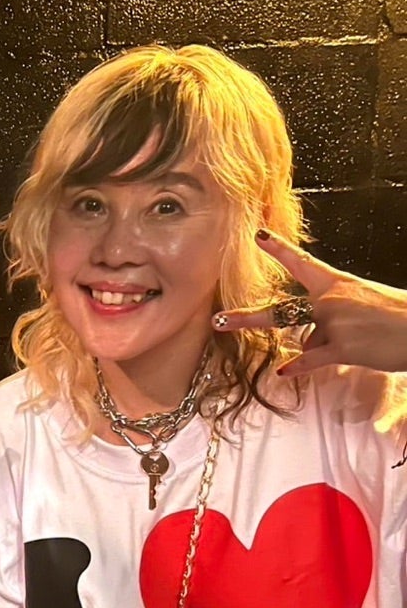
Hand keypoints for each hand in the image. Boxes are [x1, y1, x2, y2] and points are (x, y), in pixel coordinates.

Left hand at [212, 230, 406, 377]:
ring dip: (295, 347)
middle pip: (281, 309)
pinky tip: (284, 371)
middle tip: (218, 319)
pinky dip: (298, 367)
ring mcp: (335, 325)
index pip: (303, 263)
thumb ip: (328, 322)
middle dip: (246, 317)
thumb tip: (304, 342)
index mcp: (338, 284)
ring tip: (246, 338)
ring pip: (302, 338)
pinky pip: (312, 359)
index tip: (259, 236)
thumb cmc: (398, 317)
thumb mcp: (361, 308)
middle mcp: (331, 301)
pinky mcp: (343, 349)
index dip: (280, 250)